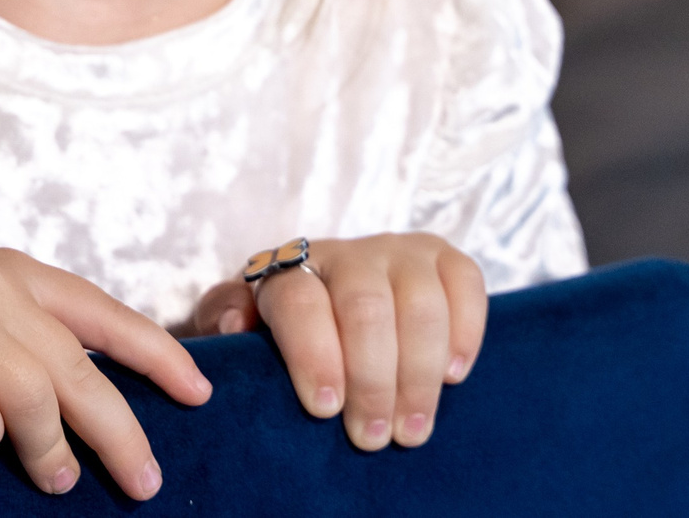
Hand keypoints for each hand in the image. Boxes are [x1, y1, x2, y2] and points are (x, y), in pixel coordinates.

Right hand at [0, 237, 211, 499]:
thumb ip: (18, 330)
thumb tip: (82, 395)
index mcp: (14, 273)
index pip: (106, 315)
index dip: (158, 356)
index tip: (200, 395)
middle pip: (81, 369)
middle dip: (122, 432)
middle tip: (146, 484)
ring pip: (34, 394)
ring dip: (53, 448)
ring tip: (58, 483)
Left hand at [187, 235, 486, 450]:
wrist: (331, 305)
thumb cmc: (283, 332)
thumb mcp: (240, 325)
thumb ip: (223, 317)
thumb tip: (236, 324)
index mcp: (288, 269)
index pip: (300, 302)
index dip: (315, 355)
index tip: (325, 409)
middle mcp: (346, 253)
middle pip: (366, 307)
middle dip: (373, 379)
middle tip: (373, 438)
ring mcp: (398, 251)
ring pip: (419, 302)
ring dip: (419, 373)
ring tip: (413, 429)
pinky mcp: (443, 259)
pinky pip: (465, 282)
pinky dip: (465, 330)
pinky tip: (452, 375)